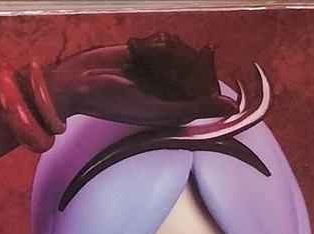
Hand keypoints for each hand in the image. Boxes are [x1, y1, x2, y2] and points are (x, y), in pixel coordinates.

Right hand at [46, 35, 236, 126]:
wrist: (80, 82)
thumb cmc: (113, 102)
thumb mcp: (157, 110)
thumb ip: (195, 109)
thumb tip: (232, 109)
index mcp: (171, 110)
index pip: (204, 94)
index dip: (204, 82)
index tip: (193, 71)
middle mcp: (167, 91)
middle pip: (196, 72)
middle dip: (186, 63)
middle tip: (161, 66)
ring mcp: (157, 71)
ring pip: (183, 54)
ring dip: (168, 53)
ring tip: (141, 63)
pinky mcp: (147, 54)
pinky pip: (165, 42)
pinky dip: (156, 43)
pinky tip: (136, 52)